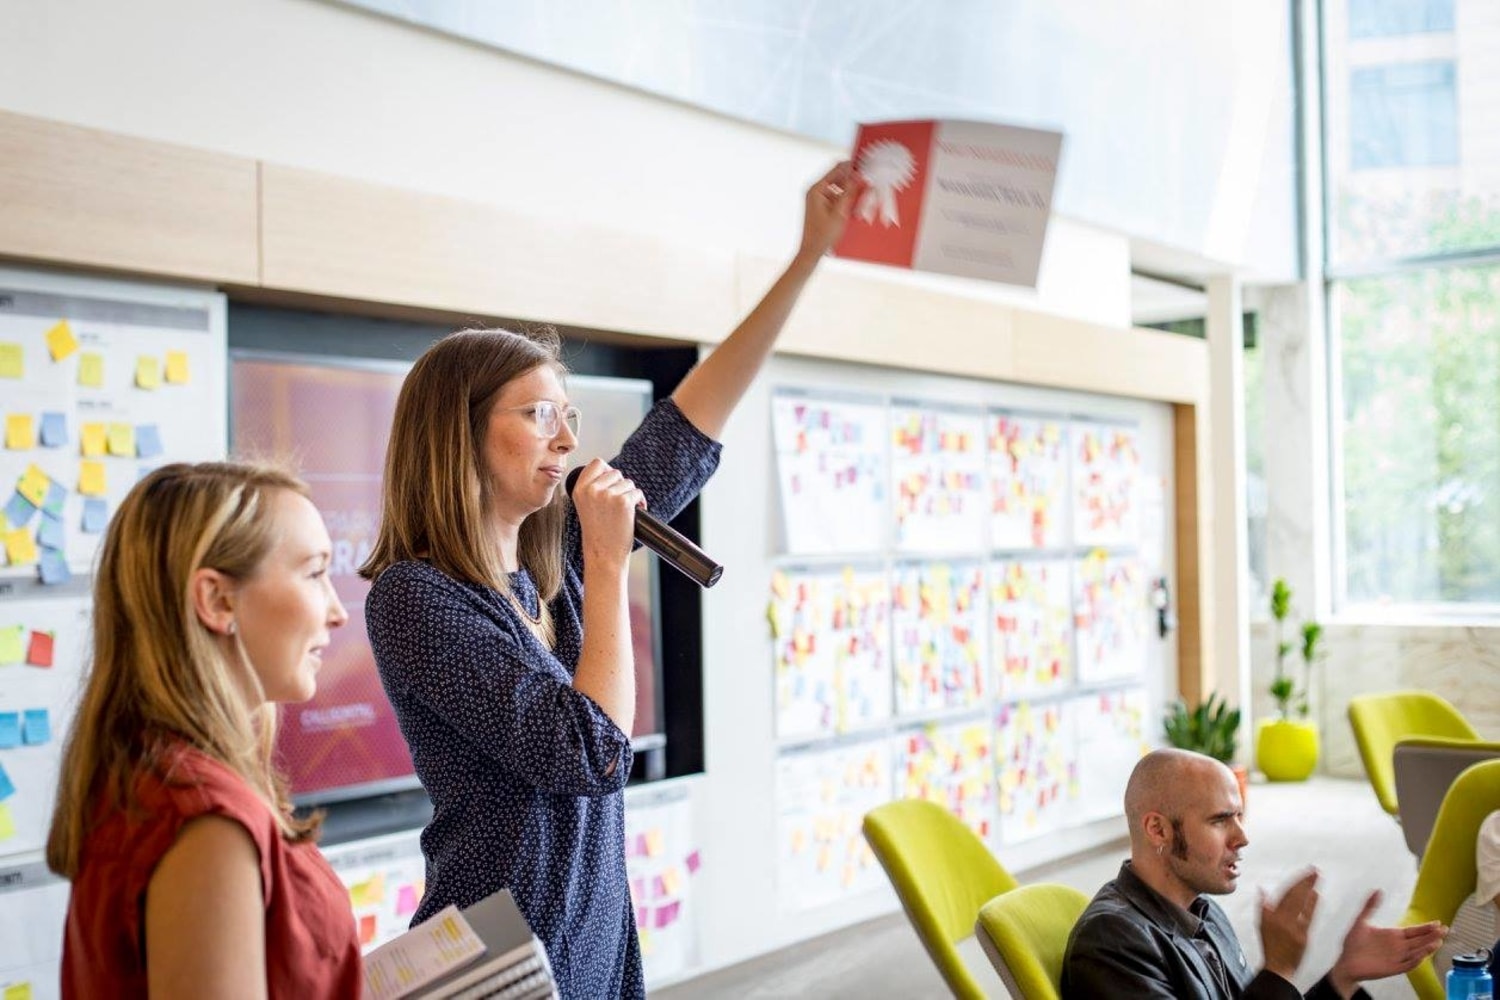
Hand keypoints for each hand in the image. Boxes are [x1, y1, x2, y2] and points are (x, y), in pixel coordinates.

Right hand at [570, 459, 644, 567]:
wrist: (603, 555)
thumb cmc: (597, 533)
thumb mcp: (586, 506)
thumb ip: (593, 488)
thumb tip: (612, 472)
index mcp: (579, 489)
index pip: (597, 463)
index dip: (608, 470)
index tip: (611, 483)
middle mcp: (591, 490)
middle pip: (616, 472)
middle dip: (621, 486)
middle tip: (618, 503)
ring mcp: (607, 495)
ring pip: (628, 482)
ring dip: (630, 495)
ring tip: (624, 511)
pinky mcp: (623, 502)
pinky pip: (637, 492)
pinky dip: (640, 502)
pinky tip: (634, 513)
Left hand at [797, 160, 860, 260]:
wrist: (811, 252)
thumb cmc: (822, 235)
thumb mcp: (840, 213)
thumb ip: (849, 193)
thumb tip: (858, 177)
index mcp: (816, 189)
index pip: (836, 169)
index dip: (851, 166)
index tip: (865, 163)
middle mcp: (815, 191)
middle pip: (838, 178)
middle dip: (853, 179)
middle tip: (868, 179)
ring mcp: (818, 199)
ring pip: (839, 188)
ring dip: (851, 191)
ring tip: (864, 194)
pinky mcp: (822, 207)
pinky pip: (837, 197)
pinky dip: (846, 200)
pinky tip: (855, 206)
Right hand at [1259, 868, 1319, 981]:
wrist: (1278, 967)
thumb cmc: (1270, 946)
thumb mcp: (1261, 924)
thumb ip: (1262, 906)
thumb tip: (1261, 889)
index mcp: (1271, 915)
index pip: (1285, 893)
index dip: (1296, 881)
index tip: (1304, 872)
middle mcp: (1282, 920)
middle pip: (1295, 895)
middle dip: (1306, 881)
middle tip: (1315, 870)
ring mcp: (1294, 928)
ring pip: (1303, 904)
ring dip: (1311, 889)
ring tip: (1317, 878)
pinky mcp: (1303, 936)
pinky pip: (1308, 917)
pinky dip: (1312, 905)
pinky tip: (1317, 896)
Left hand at [1327, 891, 1445, 996]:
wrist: (1346, 961)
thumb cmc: (1354, 943)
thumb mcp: (1361, 921)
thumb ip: (1369, 906)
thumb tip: (1377, 890)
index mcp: (1394, 936)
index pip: (1414, 931)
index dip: (1426, 928)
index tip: (1437, 922)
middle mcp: (1399, 947)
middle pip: (1420, 941)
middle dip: (1432, 936)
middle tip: (1444, 930)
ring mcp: (1397, 958)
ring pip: (1417, 952)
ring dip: (1427, 948)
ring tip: (1437, 941)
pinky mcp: (1393, 968)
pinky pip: (1407, 965)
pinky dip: (1415, 960)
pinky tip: (1421, 955)